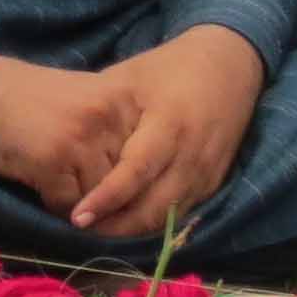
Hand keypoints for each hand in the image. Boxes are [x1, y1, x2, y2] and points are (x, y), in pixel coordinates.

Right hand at [0, 45, 136, 214]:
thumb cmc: (23, 98)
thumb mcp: (82, 103)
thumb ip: (113, 133)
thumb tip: (139, 186)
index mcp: (120, 100)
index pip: (147, 160)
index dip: (128, 180)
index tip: (116, 187)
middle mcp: (107, 117)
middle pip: (126, 182)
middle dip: (103, 193)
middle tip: (75, 183)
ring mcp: (79, 138)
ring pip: (99, 198)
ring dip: (79, 203)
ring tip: (55, 181)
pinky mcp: (51, 161)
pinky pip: (69, 206)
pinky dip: (53, 205)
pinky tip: (36, 183)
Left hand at [74, 26, 266, 235]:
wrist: (230, 65)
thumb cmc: (169, 68)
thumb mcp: (129, 77)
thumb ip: (103, 112)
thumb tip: (65, 142)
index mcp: (170, 124)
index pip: (136, 172)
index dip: (107, 198)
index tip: (78, 217)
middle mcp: (192, 155)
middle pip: (155, 207)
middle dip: (117, 226)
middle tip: (81, 229)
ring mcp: (208, 172)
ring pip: (169, 217)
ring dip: (134, 229)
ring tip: (99, 230)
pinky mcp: (215, 182)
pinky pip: (182, 212)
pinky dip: (155, 221)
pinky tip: (128, 221)